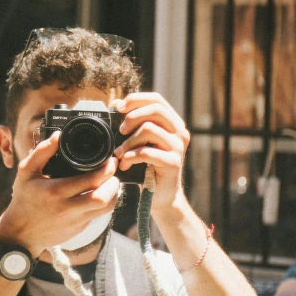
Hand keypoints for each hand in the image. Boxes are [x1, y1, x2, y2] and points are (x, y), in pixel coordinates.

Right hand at [0, 132, 120, 256]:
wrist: (20, 233)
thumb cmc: (24, 199)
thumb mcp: (26, 172)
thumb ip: (42, 152)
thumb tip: (58, 136)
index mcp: (56, 191)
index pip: (90, 181)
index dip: (106, 170)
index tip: (110, 161)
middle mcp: (68, 208)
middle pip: (103, 198)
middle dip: (114, 183)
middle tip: (112, 172)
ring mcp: (75, 221)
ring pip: (106, 208)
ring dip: (113, 194)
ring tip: (109, 182)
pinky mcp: (79, 229)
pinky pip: (98, 215)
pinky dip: (103, 203)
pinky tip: (98, 193)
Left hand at [113, 92, 190, 213]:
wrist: (160, 196)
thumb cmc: (147, 167)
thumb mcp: (140, 141)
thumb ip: (133, 123)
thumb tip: (115, 104)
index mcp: (172, 123)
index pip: (157, 99)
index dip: (136, 99)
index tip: (118, 107)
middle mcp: (179, 132)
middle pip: (155, 110)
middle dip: (132, 117)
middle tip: (120, 131)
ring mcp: (178, 147)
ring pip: (149, 129)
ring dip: (128, 141)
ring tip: (120, 153)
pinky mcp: (173, 163)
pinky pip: (147, 152)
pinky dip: (130, 156)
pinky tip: (124, 164)